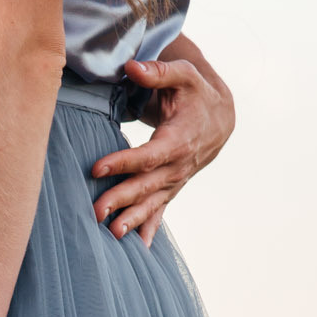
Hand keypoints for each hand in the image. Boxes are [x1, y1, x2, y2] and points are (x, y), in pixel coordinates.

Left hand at [90, 56, 234, 246]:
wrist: (220, 115)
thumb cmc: (195, 92)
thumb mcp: (182, 75)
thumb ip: (157, 71)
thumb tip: (132, 67)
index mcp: (180, 139)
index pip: (149, 155)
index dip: (124, 162)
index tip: (97, 168)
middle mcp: (179, 165)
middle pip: (148, 185)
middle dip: (122, 199)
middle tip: (96, 211)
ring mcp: (176, 180)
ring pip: (153, 203)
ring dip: (133, 220)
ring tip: (112, 236)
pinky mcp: (172, 187)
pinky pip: (161, 211)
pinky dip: (149, 230)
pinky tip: (137, 250)